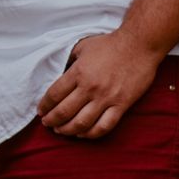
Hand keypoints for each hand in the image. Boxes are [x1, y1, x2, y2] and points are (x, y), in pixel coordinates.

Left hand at [36, 31, 160, 138]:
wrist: (138, 45)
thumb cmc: (110, 44)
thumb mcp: (83, 47)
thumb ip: (70, 62)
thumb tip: (59, 75)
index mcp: (78, 72)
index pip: (55, 94)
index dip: (45, 105)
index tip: (40, 111)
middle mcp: (90, 88)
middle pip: (65, 111)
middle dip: (52, 121)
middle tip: (47, 124)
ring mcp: (106, 98)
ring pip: (82, 123)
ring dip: (68, 130)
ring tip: (61, 131)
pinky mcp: (121, 105)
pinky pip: (104, 126)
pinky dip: (91, 134)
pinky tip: (83, 134)